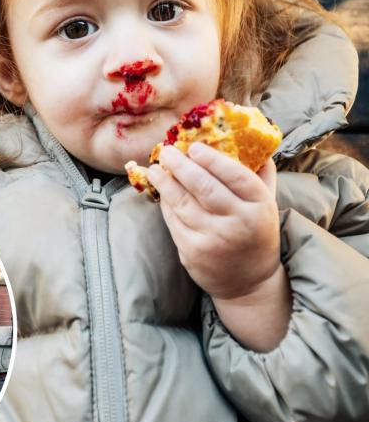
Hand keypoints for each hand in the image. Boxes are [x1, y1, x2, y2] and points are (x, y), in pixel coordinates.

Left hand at [147, 143, 290, 349]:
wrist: (248, 282)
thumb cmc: (255, 232)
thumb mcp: (266, 204)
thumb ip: (261, 174)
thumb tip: (250, 139)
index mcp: (260, 206)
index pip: (236, 175)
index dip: (212, 159)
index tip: (193, 146)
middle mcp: (238, 222)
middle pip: (204, 186)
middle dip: (181, 165)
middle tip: (167, 151)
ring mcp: (214, 238)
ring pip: (182, 202)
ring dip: (164, 182)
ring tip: (155, 168)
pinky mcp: (192, 251)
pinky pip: (173, 219)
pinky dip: (165, 202)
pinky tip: (160, 191)